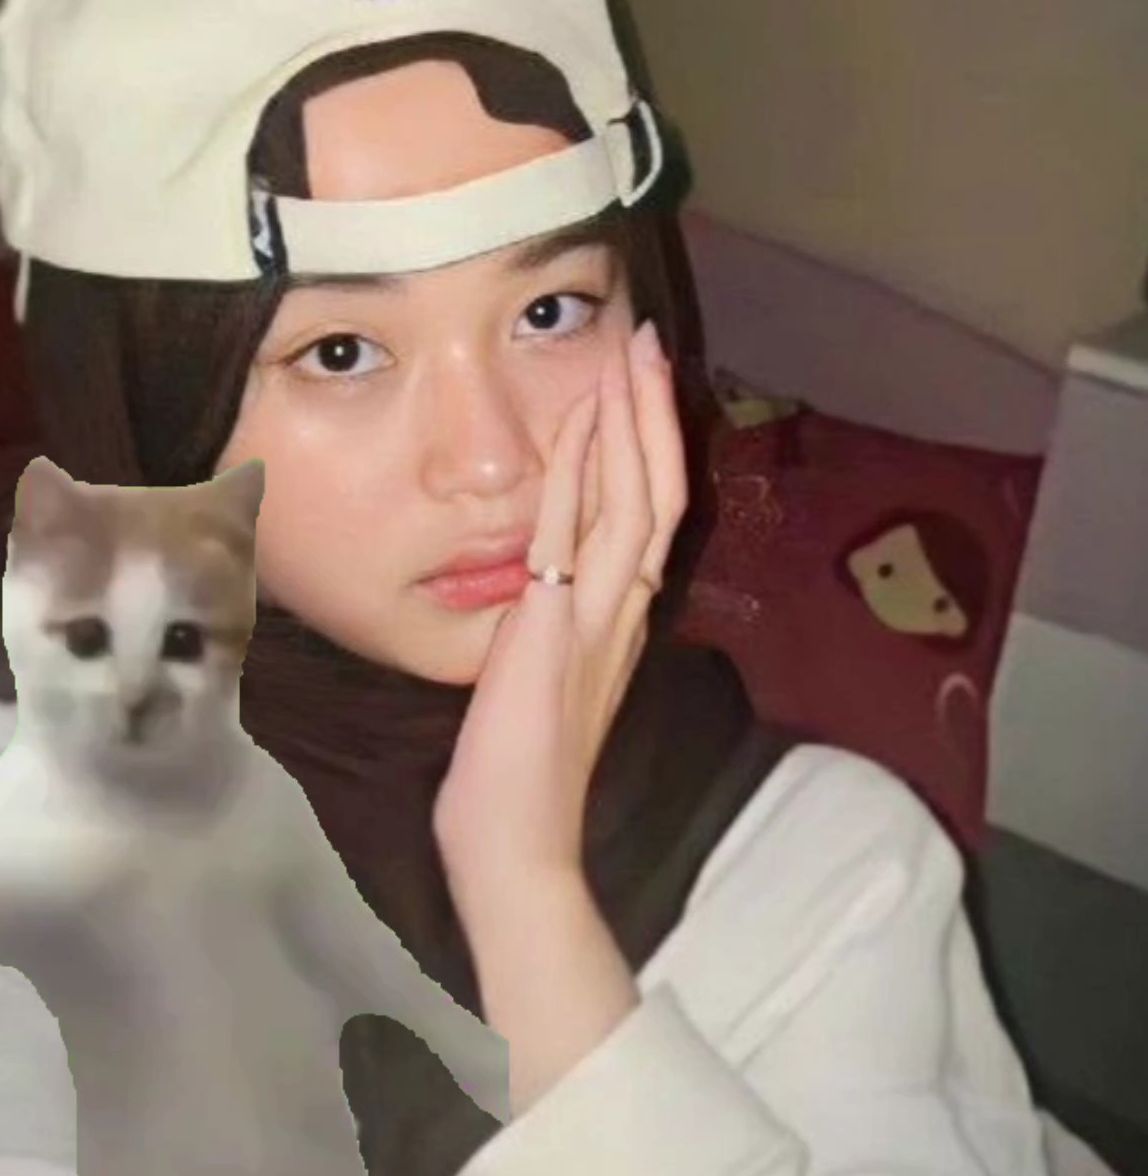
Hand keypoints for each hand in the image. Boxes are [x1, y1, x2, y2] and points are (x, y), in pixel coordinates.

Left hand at [431, 319, 686, 904]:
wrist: (516, 838)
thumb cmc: (518, 770)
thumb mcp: (544, 672)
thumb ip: (555, 622)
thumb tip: (545, 574)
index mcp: (621, 618)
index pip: (651, 510)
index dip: (653, 441)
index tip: (641, 380)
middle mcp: (623, 609)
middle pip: (657, 487)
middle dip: (652, 408)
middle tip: (647, 337)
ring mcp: (595, 616)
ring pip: (633, 498)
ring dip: (630, 419)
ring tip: (627, 352)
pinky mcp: (554, 626)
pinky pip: (572, 531)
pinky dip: (579, 469)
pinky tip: (576, 420)